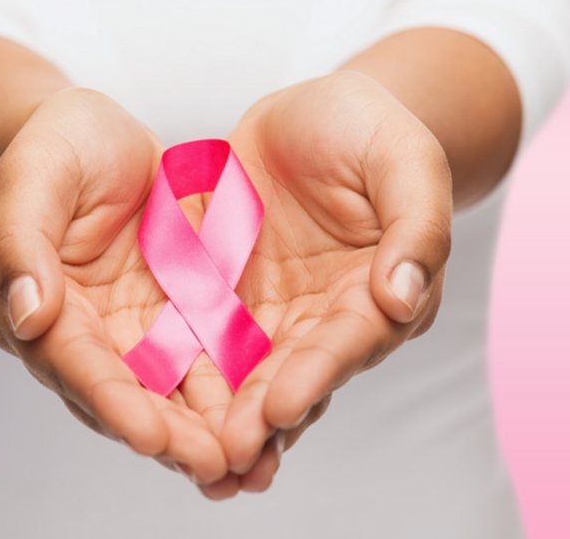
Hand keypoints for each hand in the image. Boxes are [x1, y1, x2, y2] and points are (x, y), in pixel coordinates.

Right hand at [0, 87, 229, 484]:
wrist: (94, 133)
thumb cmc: (54, 144)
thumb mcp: (33, 173)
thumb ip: (21, 239)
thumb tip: (27, 313)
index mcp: (40, 308)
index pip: (75, 364)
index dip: (113, 401)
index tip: (150, 435)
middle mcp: (87, 335)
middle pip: (128, 396)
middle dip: (170, 436)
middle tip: (216, 466)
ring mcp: (135, 331)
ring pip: (172, 392)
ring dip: (208, 431)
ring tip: (251, 463)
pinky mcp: (179, 317)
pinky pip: (210, 361)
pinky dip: (237, 392)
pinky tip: (277, 417)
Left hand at [210, 71, 453, 495]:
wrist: (317, 109)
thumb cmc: (372, 128)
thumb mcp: (404, 159)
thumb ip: (417, 225)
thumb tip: (404, 297)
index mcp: (382, 293)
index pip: (348, 342)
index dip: (316, 375)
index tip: (283, 407)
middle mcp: (329, 318)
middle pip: (295, 374)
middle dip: (262, 418)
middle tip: (227, 454)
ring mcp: (276, 313)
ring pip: (247, 375)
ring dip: (222, 418)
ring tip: (193, 460)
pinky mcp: (228, 298)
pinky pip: (202, 341)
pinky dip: (183, 378)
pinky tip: (153, 410)